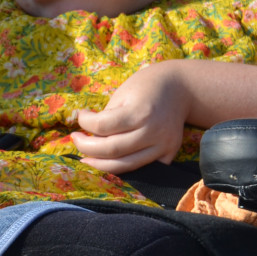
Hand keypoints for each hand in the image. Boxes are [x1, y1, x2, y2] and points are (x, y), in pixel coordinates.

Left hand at [70, 60, 189, 172]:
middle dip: (87, 148)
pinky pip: (142, 169)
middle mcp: (153, 131)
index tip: (81, 117)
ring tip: (87, 159)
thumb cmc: (146, 87)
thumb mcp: (122, 94)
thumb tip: (90, 139)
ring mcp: (163, 145)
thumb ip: (107, 118)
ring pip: (125, 166)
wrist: (180, 88)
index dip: (85, 123)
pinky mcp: (169, 154)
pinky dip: (124, 168)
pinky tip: (110, 162)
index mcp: (139, 111)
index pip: (102, 126)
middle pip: (111, 150)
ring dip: (100, 164)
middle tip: (76, 141)